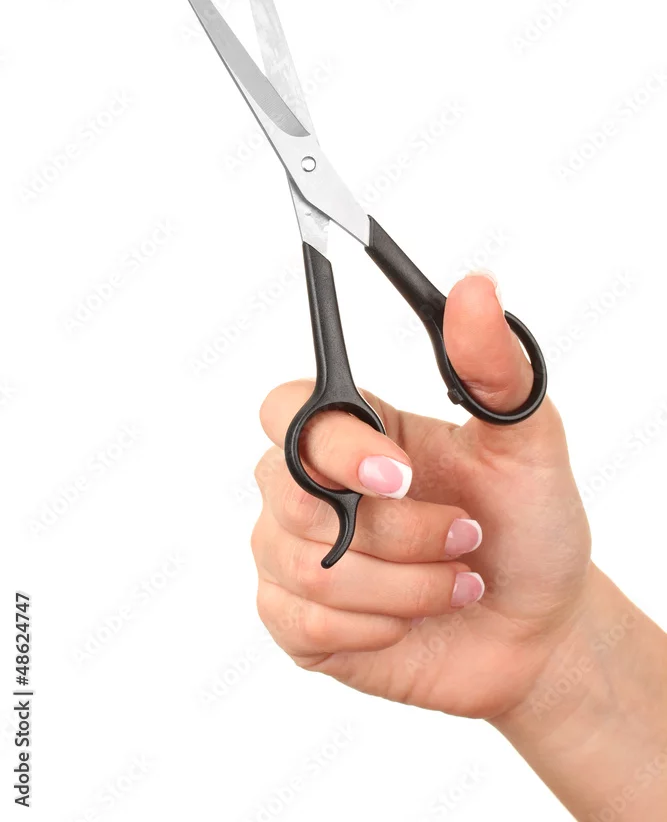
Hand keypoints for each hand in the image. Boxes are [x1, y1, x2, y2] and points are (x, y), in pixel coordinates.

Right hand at [251, 273, 591, 718]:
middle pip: (296, 495)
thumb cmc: (528, 528)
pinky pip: (305, 621)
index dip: (334, 444)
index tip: (401, 474)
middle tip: (464, 534)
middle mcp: (312, 486)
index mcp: (355, 431)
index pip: (286, 408)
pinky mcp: (295, 619)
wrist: (537, 631)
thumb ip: (497, 367)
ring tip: (454, 580)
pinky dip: (378, 627)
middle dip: (398, 531)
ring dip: (405, 585)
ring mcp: (295, 553)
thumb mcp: (527, 444)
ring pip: (311, 568)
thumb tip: (475, 288)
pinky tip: (414, 621)